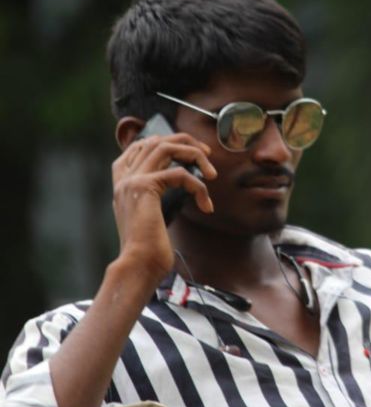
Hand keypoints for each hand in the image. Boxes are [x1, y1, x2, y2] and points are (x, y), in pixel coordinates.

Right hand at [112, 132, 216, 278]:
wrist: (139, 266)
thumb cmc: (150, 248)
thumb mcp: (152, 215)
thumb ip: (157, 195)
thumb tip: (181, 180)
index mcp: (122, 183)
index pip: (139, 146)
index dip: (166, 140)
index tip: (190, 151)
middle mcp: (124, 178)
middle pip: (155, 140)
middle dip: (185, 142)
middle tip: (208, 154)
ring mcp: (131, 180)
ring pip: (165, 147)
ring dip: (194, 155)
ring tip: (211, 174)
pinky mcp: (144, 187)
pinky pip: (180, 174)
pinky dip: (198, 187)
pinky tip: (206, 205)